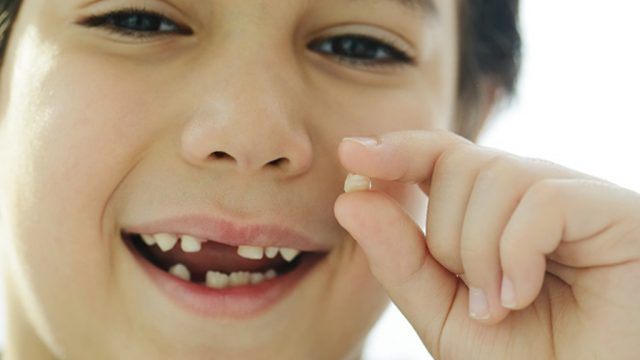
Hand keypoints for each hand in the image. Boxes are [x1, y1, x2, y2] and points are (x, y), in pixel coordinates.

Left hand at [334, 130, 639, 358]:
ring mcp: (576, 198)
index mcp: (493, 213)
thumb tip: (350, 198)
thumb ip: (399, 260)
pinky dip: (516, 253)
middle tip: (475, 301)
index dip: (397, 149)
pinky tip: (523, 294)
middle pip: (460, 163)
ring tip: (500, 306)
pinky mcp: (614, 210)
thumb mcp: (443, 314)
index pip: (440, 156)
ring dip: (480, 253)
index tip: (350, 153)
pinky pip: (540, 200)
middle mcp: (532, 196)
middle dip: (448, 238)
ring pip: (496, 176)